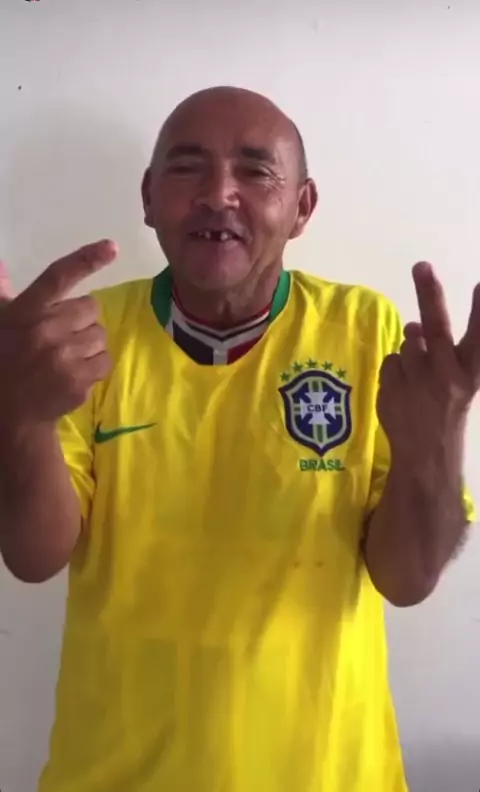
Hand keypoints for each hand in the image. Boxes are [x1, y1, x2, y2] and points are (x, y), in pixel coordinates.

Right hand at [0, 240, 116, 425]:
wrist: (11, 409)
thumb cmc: (6, 358)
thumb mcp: (1, 322)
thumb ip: (3, 292)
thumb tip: (0, 264)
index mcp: (26, 311)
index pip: (58, 276)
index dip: (86, 259)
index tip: (112, 247)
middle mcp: (45, 329)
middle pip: (91, 307)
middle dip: (82, 319)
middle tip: (64, 336)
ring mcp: (63, 356)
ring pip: (100, 335)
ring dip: (89, 344)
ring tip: (67, 356)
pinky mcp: (78, 379)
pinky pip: (104, 360)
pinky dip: (95, 366)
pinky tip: (75, 372)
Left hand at [377, 262, 479, 465]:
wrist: (426, 456)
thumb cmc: (446, 414)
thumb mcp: (457, 384)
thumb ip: (439, 352)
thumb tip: (414, 324)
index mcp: (469, 375)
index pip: (479, 339)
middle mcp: (445, 376)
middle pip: (435, 329)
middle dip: (430, 294)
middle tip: (421, 266)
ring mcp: (416, 383)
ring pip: (407, 346)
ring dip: (411, 354)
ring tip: (419, 381)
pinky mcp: (391, 388)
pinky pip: (390, 362)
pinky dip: (394, 371)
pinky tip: (403, 390)